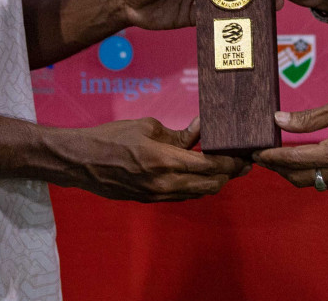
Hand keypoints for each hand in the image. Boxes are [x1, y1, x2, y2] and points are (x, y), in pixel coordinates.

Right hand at [61, 117, 248, 201]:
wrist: (82, 162)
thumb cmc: (113, 137)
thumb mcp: (148, 126)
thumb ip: (179, 133)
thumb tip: (202, 130)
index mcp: (165, 161)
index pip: (210, 166)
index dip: (232, 162)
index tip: (245, 153)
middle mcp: (165, 184)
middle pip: (210, 184)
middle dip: (230, 174)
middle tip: (243, 161)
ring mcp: (158, 196)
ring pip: (199, 194)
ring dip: (216, 182)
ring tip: (228, 167)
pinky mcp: (151, 200)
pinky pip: (183, 196)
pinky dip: (198, 186)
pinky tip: (202, 174)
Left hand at [252, 89, 327, 189]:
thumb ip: (308, 118)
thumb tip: (279, 121)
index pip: (296, 159)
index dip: (272, 156)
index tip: (255, 152)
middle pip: (302, 178)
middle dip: (279, 168)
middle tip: (261, 156)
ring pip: (316, 183)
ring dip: (295, 172)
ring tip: (279, 157)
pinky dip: (315, 173)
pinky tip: (306, 160)